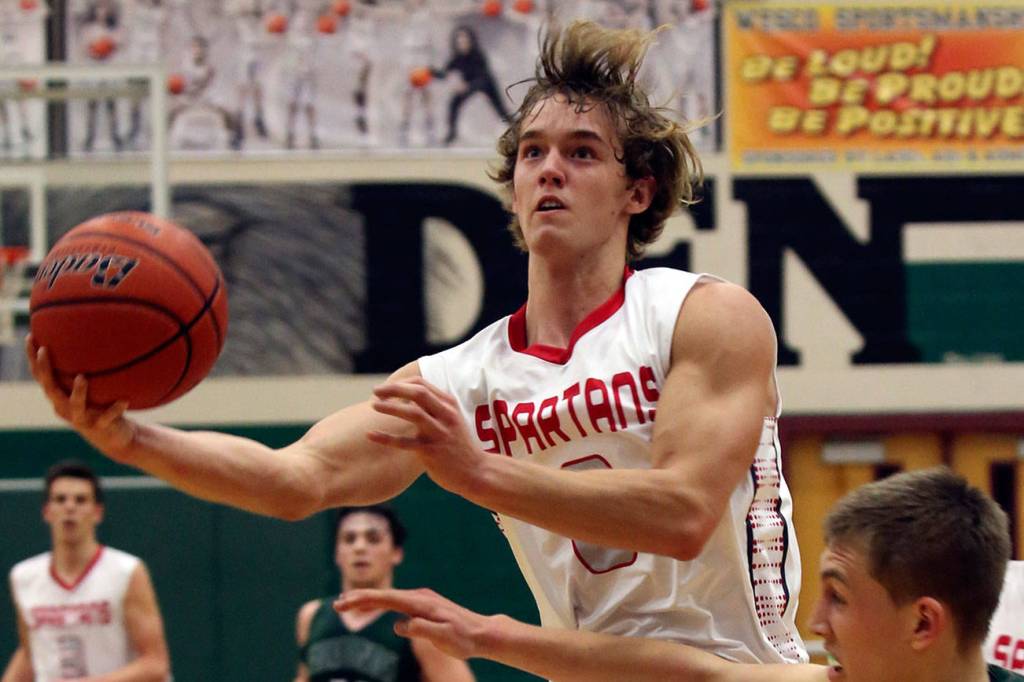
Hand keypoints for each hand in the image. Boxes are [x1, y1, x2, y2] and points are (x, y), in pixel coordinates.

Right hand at [26, 334, 136, 457]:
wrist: (116, 439)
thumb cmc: (101, 406)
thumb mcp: (92, 388)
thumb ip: (87, 369)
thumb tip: (91, 337)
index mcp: (60, 397)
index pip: (42, 377)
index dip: (33, 359)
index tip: (31, 337)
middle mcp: (66, 408)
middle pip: (50, 389)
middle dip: (45, 370)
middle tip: (44, 351)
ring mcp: (83, 419)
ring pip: (75, 406)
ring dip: (78, 393)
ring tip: (82, 377)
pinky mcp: (100, 428)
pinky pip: (107, 418)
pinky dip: (115, 409)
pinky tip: (124, 400)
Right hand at [335, 588, 492, 659]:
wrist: (481, 632)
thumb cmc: (464, 638)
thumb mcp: (444, 637)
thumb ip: (422, 629)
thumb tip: (399, 625)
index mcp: (421, 603)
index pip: (386, 599)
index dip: (363, 600)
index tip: (344, 603)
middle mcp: (419, 596)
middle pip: (383, 595)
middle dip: (359, 598)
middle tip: (336, 604)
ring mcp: (421, 599)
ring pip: (388, 597)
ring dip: (367, 600)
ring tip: (346, 603)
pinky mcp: (423, 605)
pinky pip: (396, 602)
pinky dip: (380, 604)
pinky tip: (371, 608)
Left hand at [368, 378, 483, 494]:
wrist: (476, 472)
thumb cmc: (459, 446)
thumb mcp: (451, 421)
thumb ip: (434, 409)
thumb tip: (407, 399)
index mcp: (449, 405)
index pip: (422, 384)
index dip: (401, 383)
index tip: (385, 389)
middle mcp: (446, 415)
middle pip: (418, 393)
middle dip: (394, 389)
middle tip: (376, 391)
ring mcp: (439, 433)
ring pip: (413, 413)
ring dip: (391, 407)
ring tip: (374, 405)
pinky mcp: (431, 451)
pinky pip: (404, 442)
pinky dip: (385, 437)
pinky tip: (370, 435)